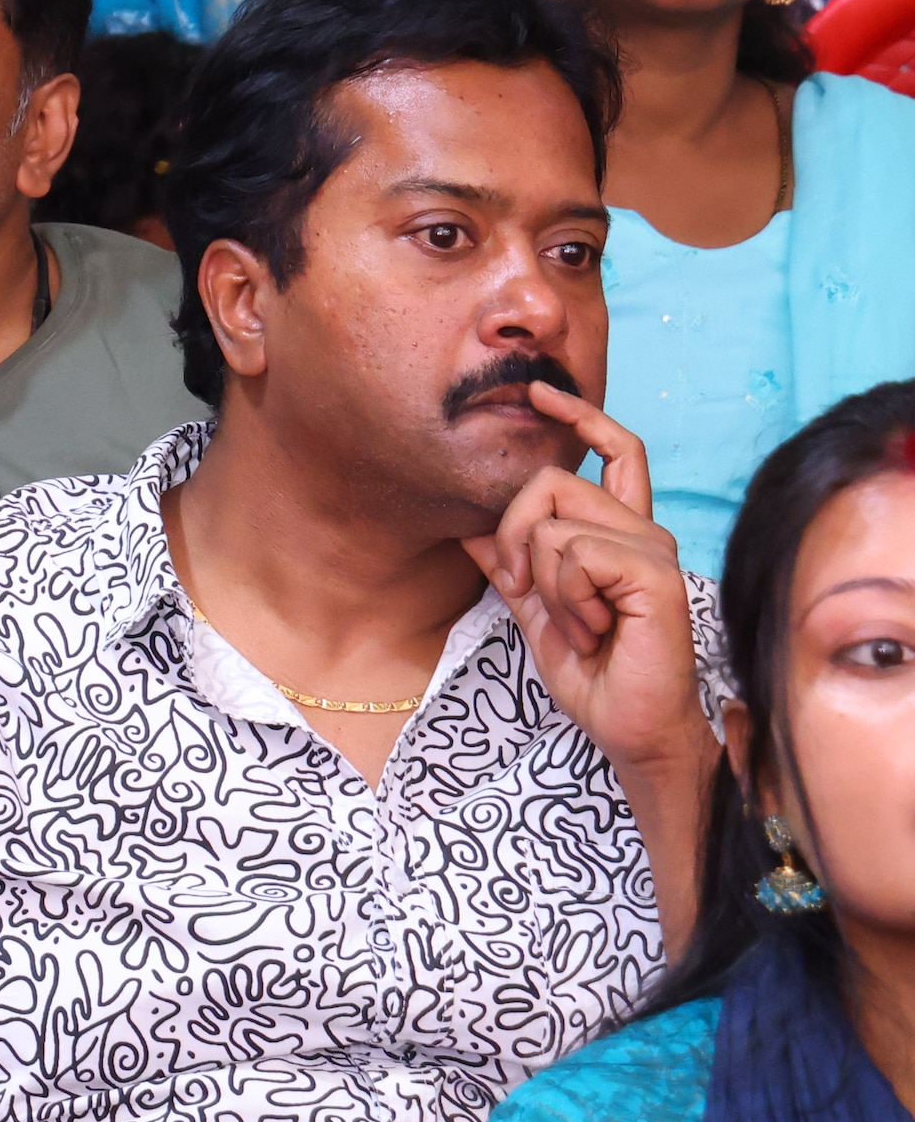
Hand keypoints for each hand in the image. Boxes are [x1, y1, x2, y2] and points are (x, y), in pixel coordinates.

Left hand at [469, 384, 706, 780]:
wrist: (630, 728)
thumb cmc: (594, 673)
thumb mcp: (534, 611)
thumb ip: (509, 565)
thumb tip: (466, 523)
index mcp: (621, 534)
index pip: (617, 451)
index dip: (579, 415)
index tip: (538, 393)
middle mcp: (644, 532)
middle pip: (550, 481)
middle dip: (514, 537)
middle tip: (532, 594)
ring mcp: (654, 550)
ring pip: (552, 523)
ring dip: (544, 583)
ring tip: (581, 623)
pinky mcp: (654, 573)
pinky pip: (572, 554)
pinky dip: (565, 597)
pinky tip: (596, 629)